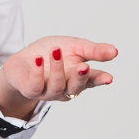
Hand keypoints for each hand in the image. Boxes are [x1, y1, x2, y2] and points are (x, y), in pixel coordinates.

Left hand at [0, 35, 117, 119]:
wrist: (24, 60)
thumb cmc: (52, 53)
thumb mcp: (75, 46)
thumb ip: (94, 50)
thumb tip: (115, 51)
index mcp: (78, 78)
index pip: (92, 80)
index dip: (100, 80)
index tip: (108, 78)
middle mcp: (66, 88)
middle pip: (75, 88)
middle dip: (80, 78)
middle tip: (84, 66)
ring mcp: (49, 92)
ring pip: (57, 86)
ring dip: (58, 69)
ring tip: (56, 51)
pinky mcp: (32, 90)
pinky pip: (36, 85)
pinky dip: (37, 72)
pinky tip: (38, 60)